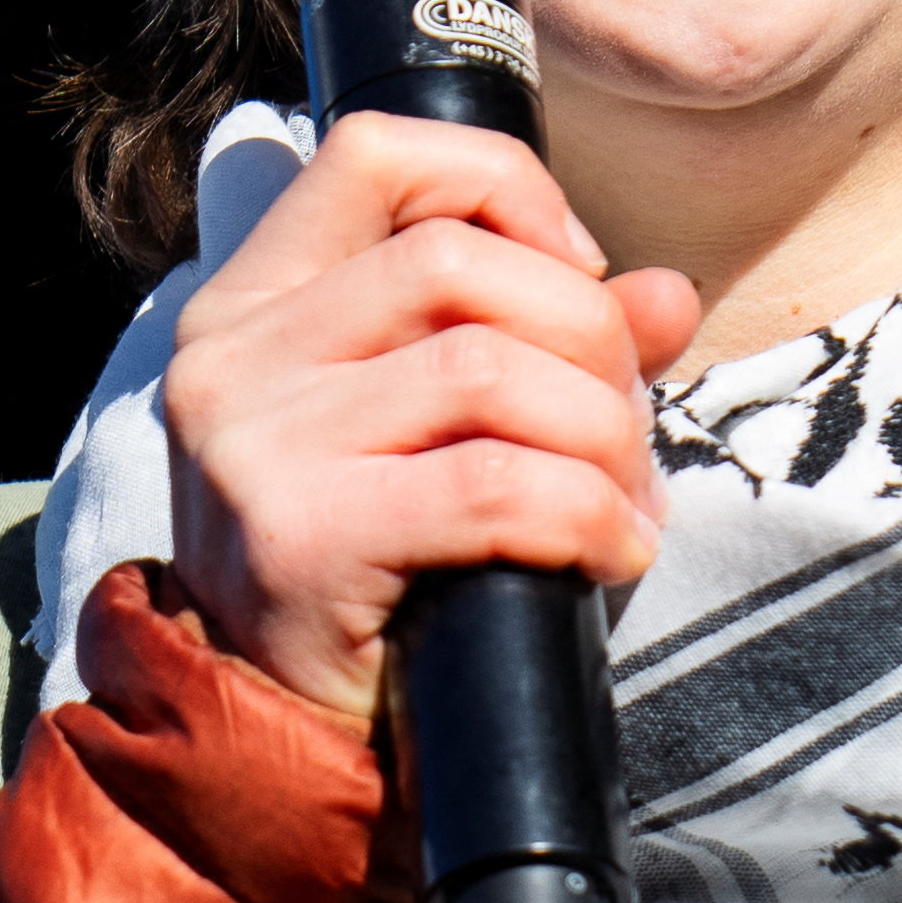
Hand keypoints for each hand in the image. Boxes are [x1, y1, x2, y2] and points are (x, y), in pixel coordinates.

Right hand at [160, 113, 689, 720]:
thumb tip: (668, 294)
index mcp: (252, 303)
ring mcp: (253, 445)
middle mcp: (233, 357)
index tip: (577, 274)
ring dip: (600, 434)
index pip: (376, 155)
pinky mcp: (298, 539)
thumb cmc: (372, 577)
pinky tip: (609, 553)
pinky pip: (493, 486)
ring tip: (624, 500)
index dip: (503, 188)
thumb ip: (546, 345)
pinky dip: (585, 513)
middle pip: (457, 261)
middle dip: (587, 337)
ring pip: (487, 367)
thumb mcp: (442, 435)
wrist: (278, 748)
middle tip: (626, 430)